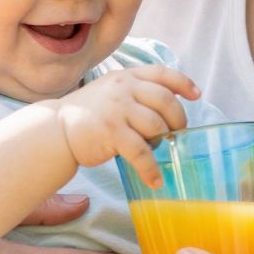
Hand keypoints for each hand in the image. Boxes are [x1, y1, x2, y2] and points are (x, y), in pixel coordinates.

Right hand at [56, 66, 198, 185]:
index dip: (183, 83)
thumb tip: (169, 108)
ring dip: (164, 141)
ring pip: (156, 125)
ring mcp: (118, 110)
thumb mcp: (111, 90)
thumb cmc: (89, 113)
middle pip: (165, 100)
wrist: (56, 128)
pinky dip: (151, 168)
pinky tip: (154, 180)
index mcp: (126, 77)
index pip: (161, 73)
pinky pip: (141, 152)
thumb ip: (136, 92)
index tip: (197, 95)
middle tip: (177, 133)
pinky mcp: (112, 132)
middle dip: (178, 119)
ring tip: (160, 151)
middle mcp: (124, 89)